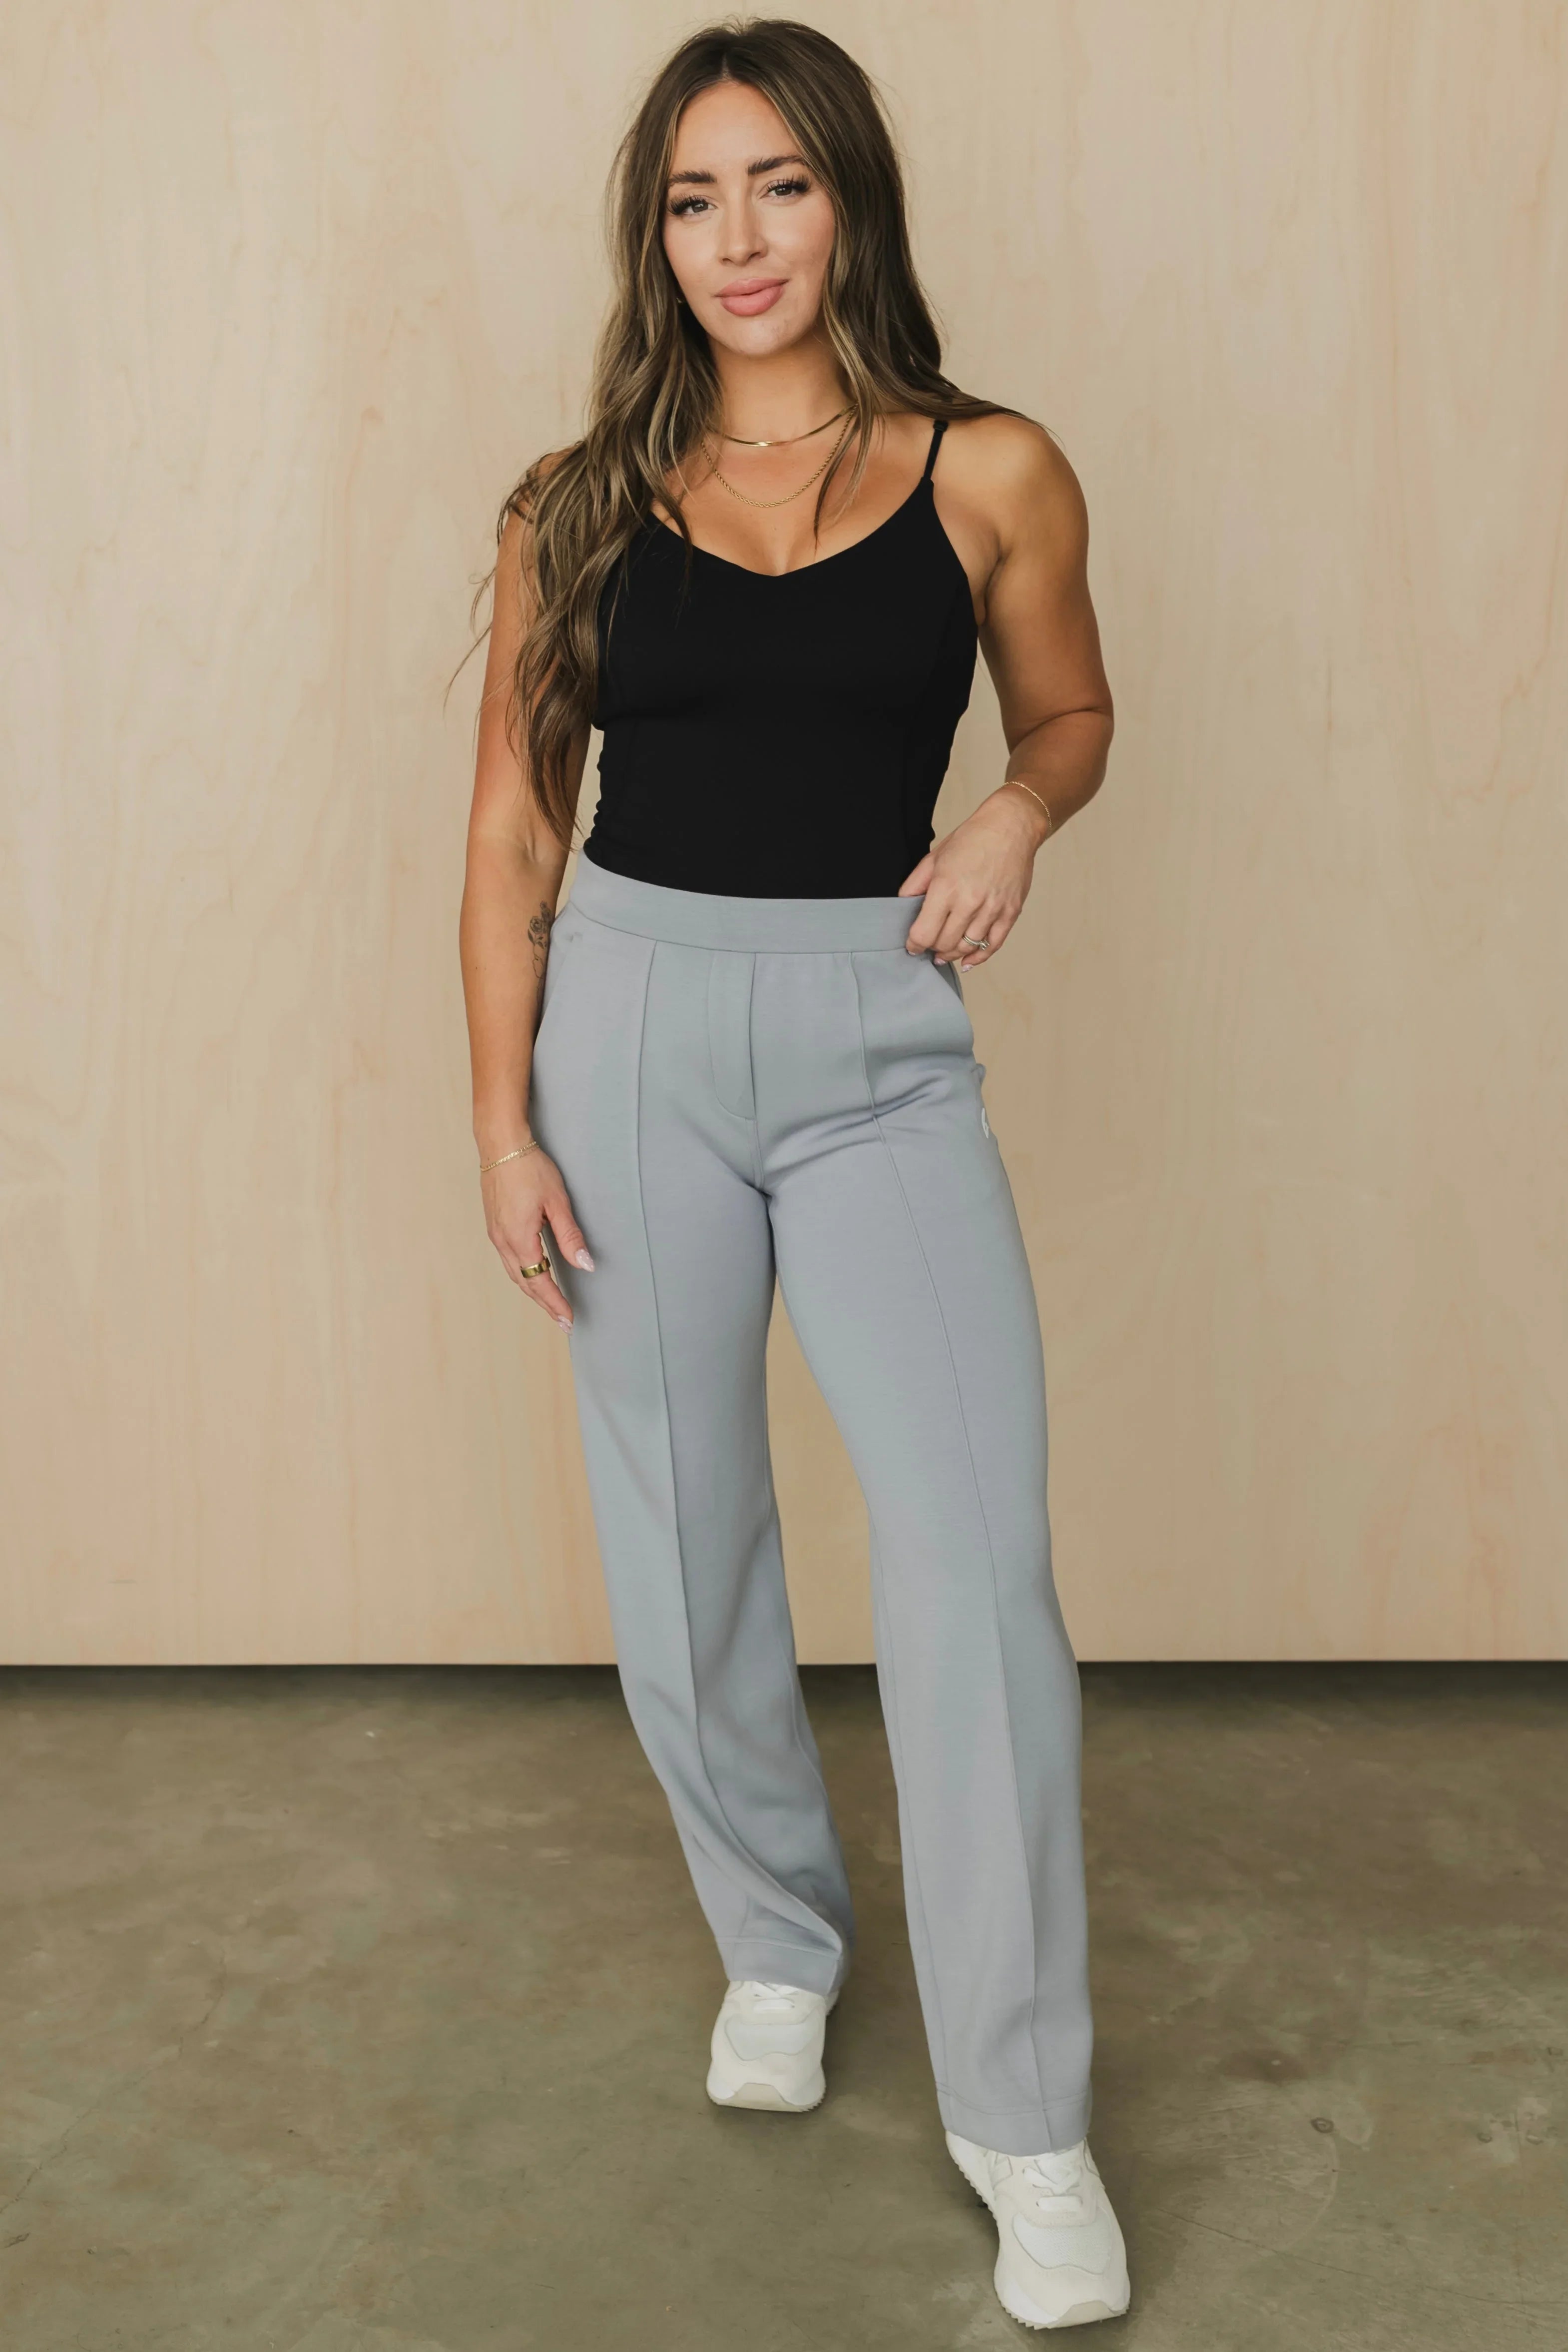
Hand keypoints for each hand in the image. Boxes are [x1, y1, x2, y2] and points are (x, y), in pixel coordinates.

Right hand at [480, 1145, 593, 1330]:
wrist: (501, 1146)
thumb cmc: (530, 1169)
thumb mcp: (557, 1203)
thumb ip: (570, 1237)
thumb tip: (586, 1265)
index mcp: (520, 1239)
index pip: (540, 1281)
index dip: (555, 1302)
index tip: (568, 1319)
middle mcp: (503, 1242)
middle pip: (525, 1283)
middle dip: (545, 1303)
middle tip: (562, 1321)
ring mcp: (496, 1235)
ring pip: (514, 1273)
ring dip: (533, 1291)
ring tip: (550, 1304)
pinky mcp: (495, 1226)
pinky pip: (508, 1260)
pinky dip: (523, 1275)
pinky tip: (533, 1275)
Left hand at [898, 786, 1048, 969]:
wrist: (1010, 827)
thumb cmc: (972, 839)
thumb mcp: (934, 858)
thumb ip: (915, 884)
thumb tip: (903, 906)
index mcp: (946, 888)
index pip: (924, 933)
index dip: (914, 944)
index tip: (912, 945)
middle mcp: (970, 902)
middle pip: (945, 944)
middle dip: (932, 948)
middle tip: (929, 945)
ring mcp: (992, 909)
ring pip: (967, 947)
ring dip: (953, 954)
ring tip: (944, 952)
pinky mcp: (1010, 912)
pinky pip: (993, 945)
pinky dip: (979, 957)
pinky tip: (968, 961)